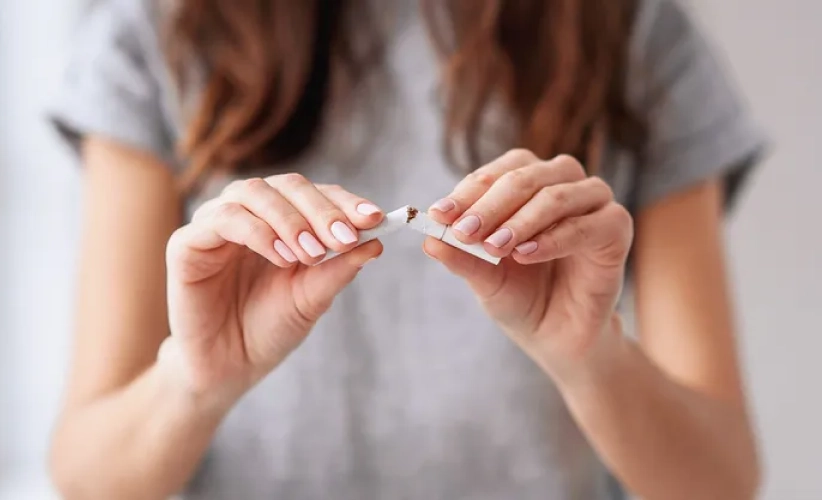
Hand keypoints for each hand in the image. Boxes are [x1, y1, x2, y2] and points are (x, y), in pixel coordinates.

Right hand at [161, 175, 383, 403]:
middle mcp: (249, 213)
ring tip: (311, 254)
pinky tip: (281, 257)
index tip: (375, 218)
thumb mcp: (312, 298)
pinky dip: (256, 232)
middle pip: (287, 185)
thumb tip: (376, 241)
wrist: (228, 369)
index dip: (344, 202)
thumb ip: (338, 269)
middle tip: (344, 237)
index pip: (316, 194)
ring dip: (290, 220)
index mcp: (282, 220)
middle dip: (321, 209)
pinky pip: (222, 219)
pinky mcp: (187, 243)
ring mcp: (215, 224)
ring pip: (254, 192)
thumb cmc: (269, 329)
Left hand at [424, 150, 633, 379]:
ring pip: (556, 195)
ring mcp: (593, 203)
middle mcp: (562, 183)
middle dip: (489, 205)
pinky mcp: (616, 229)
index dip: (466, 192)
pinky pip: (587, 225)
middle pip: (524, 177)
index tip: (438, 216)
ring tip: (494, 247)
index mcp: (527, 183)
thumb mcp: (484, 278)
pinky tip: (525, 255)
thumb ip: (461, 257)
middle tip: (464, 231)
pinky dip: (553, 238)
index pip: (496, 173)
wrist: (558, 336)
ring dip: (521, 220)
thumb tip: (428, 240)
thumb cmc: (522, 297)